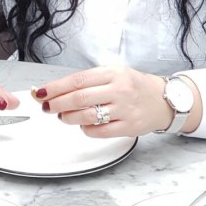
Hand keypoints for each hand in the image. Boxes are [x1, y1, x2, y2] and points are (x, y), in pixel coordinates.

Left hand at [31, 65, 193, 137]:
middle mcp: (119, 90)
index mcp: (113, 73)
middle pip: (79, 98)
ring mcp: (124, 109)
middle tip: (47, 107)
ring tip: (64, 116)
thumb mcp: (114, 73)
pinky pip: (99, 132)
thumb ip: (88, 81)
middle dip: (57, 104)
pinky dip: (86, 129)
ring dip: (68, 118)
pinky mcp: (128, 127)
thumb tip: (56, 90)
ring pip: (87, 116)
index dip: (55, 87)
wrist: (164, 100)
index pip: (77, 80)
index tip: (41, 93)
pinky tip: (84, 125)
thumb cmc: (134, 86)